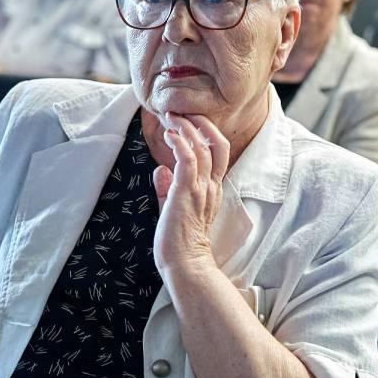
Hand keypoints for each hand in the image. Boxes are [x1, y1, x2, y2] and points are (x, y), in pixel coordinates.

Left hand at [152, 113, 228, 273]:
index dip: (205, 133)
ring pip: (202, 148)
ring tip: (172, 116)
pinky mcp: (187, 192)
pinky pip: (188, 161)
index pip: (216, 153)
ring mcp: (201, 189)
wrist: (185, 265)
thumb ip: (167, 188)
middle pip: (215, 144)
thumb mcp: (172, 209)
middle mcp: (210, 186)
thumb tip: (160, 169)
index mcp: (211, 190)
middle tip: (180, 112)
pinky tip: (170, 134)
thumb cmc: (178, 243)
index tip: (187, 122)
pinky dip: (180, 143)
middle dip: (200, 123)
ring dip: (186, 128)